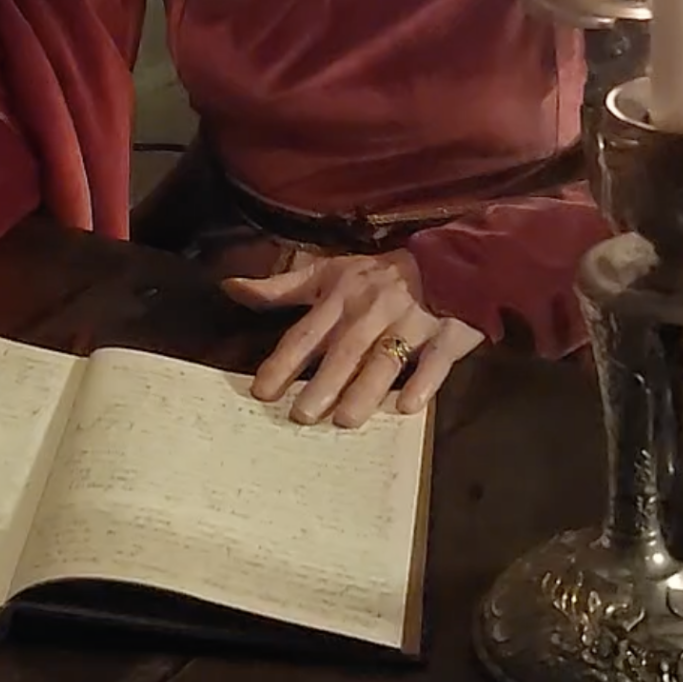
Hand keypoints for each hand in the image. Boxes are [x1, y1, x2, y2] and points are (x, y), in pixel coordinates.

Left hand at [220, 253, 483, 426]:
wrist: (452, 261)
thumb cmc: (380, 274)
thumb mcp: (329, 272)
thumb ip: (281, 287)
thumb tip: (230, 287)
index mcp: (341, 295)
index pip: (307, 333)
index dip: (283, 361)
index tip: (261, 392)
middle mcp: (372, 309)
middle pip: (344, 350)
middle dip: (323, 383)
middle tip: (301, 415)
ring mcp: (412, 322)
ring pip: (385, 358)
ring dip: (366, 389)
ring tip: (346, 420)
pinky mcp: (448, 334)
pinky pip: (435, 361)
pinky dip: (423, 382)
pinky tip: (407, 406)